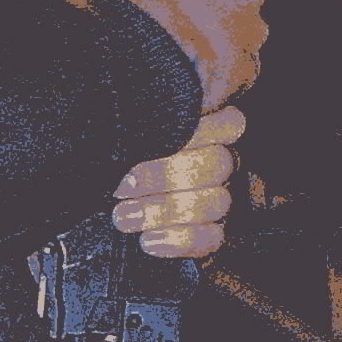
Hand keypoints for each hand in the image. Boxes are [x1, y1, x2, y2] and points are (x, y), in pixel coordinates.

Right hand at [62, 0, 270, 110]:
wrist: (152, 65)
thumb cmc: (140, 11)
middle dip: (206, 1)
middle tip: (170, 15)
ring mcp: (253, 30)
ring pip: (234, 30)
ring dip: (210, 37)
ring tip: (173, 48)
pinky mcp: (248, 68)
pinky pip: (231, 69)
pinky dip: (212, 71)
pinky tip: (185, 72)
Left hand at [110, 108, 243, 257]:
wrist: (111, 197)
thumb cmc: (123, 156)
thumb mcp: (136, 128)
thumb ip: (157, 109)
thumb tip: (184, 101)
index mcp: (211, 130)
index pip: (230, 124)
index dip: (197, 131)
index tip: (148, 139)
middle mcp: (222, 164)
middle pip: (217, 165)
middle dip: (164, 176)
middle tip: (123, 186)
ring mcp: (220, 199)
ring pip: (214, 203)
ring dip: (163, 211)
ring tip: (123, 216)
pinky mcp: (213, 234)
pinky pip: (211, 239)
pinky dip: (179, 241)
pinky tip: (148, 240)